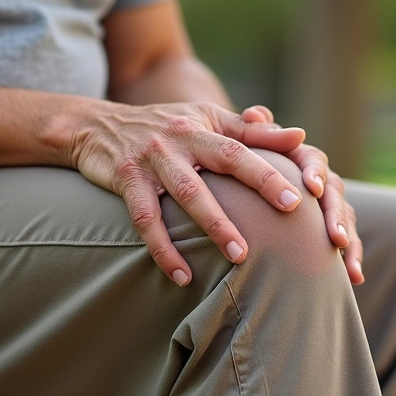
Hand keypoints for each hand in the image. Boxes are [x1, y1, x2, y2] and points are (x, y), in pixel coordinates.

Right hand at [68, 101, 307, 285]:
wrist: (95, 126)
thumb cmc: (165, 127)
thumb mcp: (205, 119)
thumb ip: (251, 131)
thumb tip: (300, 137)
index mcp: (204, 126)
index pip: (245, 146)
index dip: (273, 169)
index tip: (300, 196)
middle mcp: (181, 138)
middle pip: (226, 161)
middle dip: (258, 187)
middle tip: (289, 215)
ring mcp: (152, 159)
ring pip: (188, 194)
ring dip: (215, 226)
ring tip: (240, 258)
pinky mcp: (125, 180)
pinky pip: (146, 220)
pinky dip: (164, 250)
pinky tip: (182, 276)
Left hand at [241, 105, 363, 284]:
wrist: (245, 179)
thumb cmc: (242, 159)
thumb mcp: (243, 143)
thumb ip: (252, 132)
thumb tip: (255, 114)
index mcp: (299, 158)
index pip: (314, 161)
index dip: (315, 173)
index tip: (312, 188)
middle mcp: (320, 180)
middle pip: (336, 194)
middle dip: (336, 217)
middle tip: (334, 238)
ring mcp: (327, 204)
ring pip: (345, 220)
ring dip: (350, 242)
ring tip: (349, 268)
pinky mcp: (328, 227)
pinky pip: (345, 241)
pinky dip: (352, 259)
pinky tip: (355, 279)